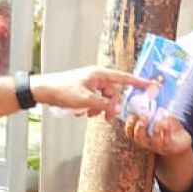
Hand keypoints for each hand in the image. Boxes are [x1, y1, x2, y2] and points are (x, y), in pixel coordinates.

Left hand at [31, 66, 148, 119]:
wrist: (43, 90)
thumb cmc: (62, 90)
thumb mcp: (86, 100)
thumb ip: (104, 105)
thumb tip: (116, 110)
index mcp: (99, 74)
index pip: (123, 78)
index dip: (137, 82)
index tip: (149, 85)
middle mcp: (96, 77)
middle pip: (112, 93)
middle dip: (109, 106)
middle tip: (105, 117)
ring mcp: (89, 84)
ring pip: (103, 99)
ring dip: (98, 108)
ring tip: (88, 114)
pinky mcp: (83, 90)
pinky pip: (94, 101)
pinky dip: (90, 108)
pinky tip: (81, 112)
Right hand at [123, 112, 191, 155]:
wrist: (182, 138)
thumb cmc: (168, 125)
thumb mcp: (159, 115)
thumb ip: (153, 106)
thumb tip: (151, 87)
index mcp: (142, 134)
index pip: (130, 133)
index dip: (129, 124)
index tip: (133, 114)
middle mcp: (148, 142)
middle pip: (138, 139)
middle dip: (140, 127)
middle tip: (145, 117)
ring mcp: (159, 146)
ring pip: (152, 142)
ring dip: (155, 129)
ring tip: (159, 120)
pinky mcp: (170, 147)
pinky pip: (166, 141)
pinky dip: (166, 131)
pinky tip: (167, 124)